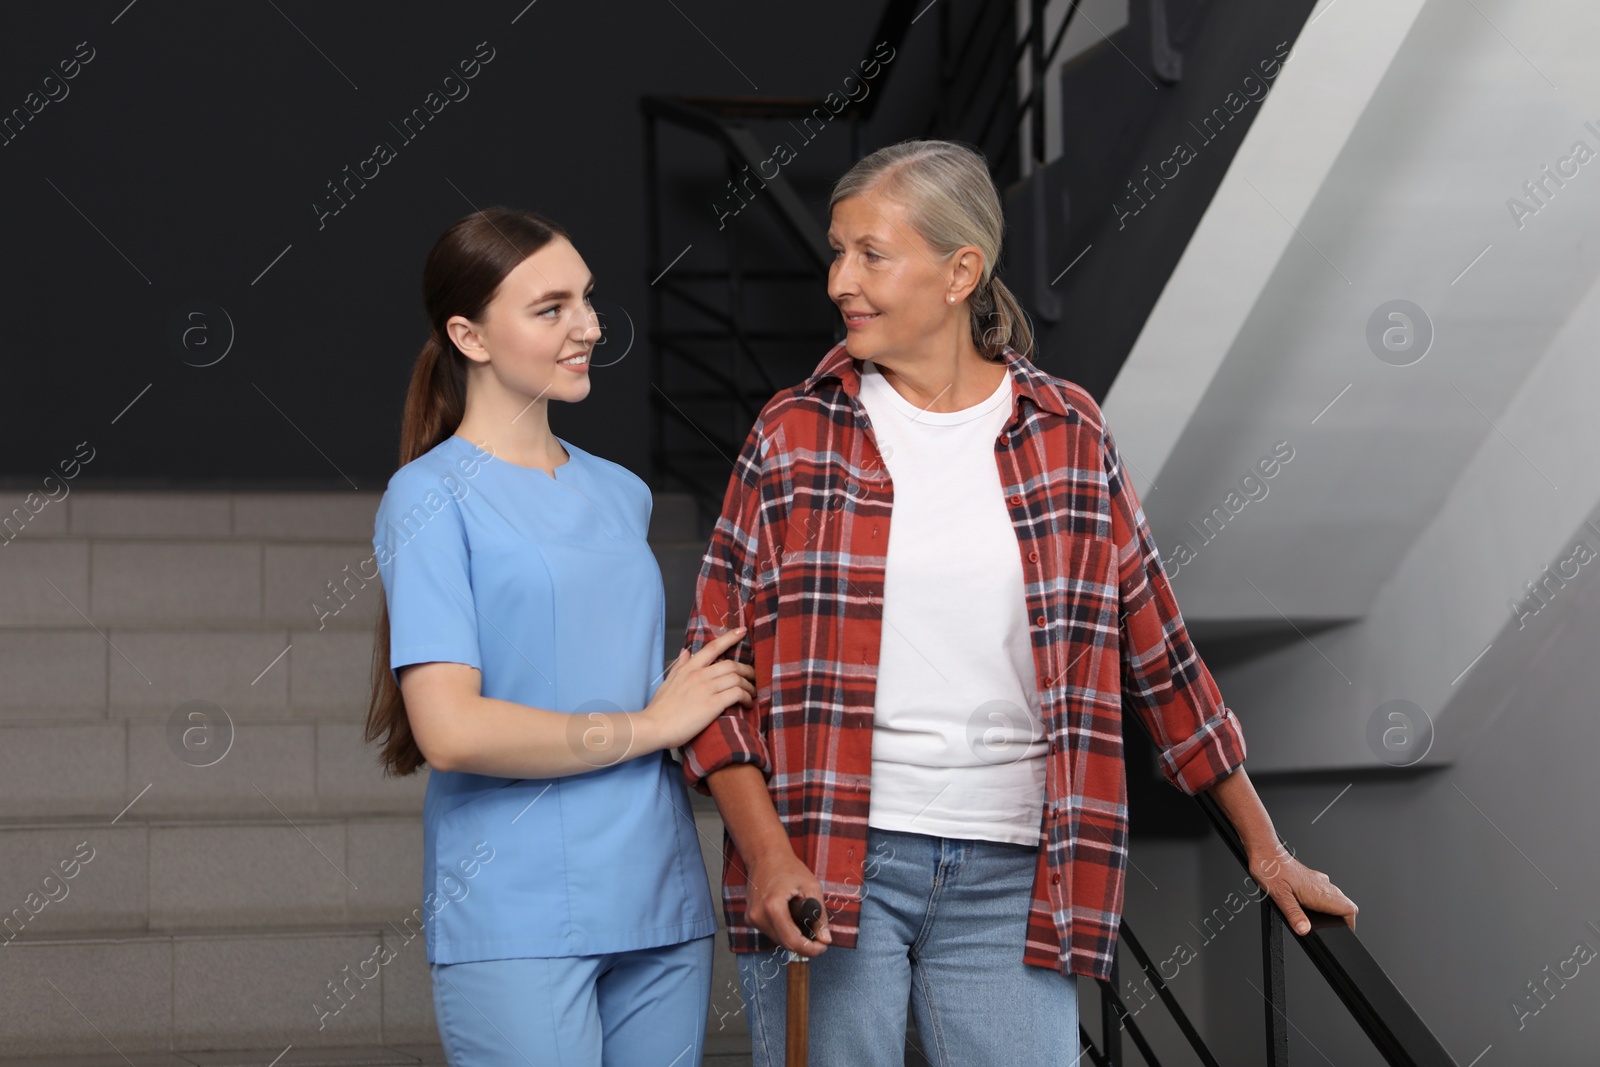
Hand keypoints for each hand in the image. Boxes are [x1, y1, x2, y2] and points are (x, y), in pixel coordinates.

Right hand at [639, 627, 755, 751]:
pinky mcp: (713, 704)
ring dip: (749, 685)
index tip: (742, 631)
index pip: (712, 648)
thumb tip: (685, 651)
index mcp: (689, 668)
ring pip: (737, 678)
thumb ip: (679, 666)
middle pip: (731, 664)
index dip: (729, 637)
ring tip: (751, 693)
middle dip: (747, 669)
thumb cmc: (660, 708)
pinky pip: (737, 693)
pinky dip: (746, 697)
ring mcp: (706, 688)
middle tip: (753, 676)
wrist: (654, 727)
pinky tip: (747, 703)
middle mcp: (699, 675)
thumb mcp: (668, 682)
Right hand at [745, 844, 832, 957]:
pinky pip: (771, 933)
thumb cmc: (788, 868)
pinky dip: (784, 930)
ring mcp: (751, 918)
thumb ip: (819, 916)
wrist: (765, 856)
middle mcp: (758, 916)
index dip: (811, 949)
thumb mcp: (811, 887)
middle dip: (805, 944)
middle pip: (785, 943)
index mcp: (772, 907)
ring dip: (794, 937)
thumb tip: (826, 939)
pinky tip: (790, 916)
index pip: (792, 941)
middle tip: (820, 936)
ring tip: (804, 921)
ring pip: (778, 940)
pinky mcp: (750, 919)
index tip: (823, 946)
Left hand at [1249, 844, 1357, 935]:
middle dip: (1344, 918)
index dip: (1350, 924)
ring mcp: (1318, 881)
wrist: (1266, 852)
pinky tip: (1312, 905)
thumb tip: (1304, 930)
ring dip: (1335, 909)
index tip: (1343, 932)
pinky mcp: (1311, 878)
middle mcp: (1322, 886)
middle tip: (1333, 928)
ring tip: (1324, 920)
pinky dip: (1325, 900)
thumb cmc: (1271, 870)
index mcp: (1319, 892)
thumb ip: (1294, 915)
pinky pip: (1326, 890)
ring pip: (1338, 897)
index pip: (1349, 909)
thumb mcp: (1280, 896)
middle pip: (1346, 905)